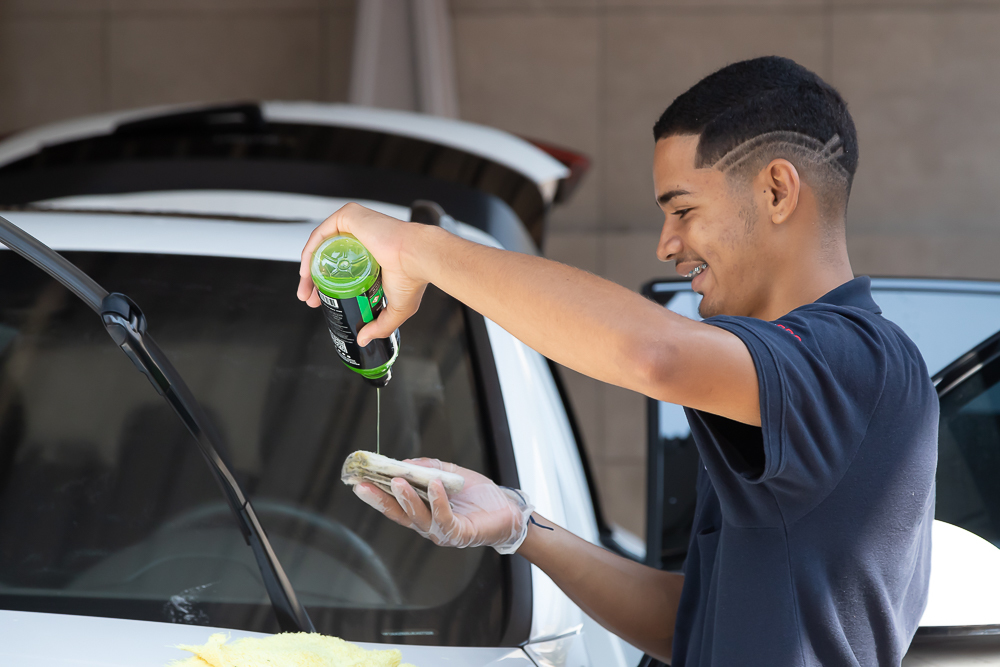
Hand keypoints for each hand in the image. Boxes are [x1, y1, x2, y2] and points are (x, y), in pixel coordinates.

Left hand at [297, 203, 428, 345]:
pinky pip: (322, 234)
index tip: (319, 302)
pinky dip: (311, 252)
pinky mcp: (350, 216)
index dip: (325, 286)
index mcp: (371, 255)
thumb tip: (363, 340)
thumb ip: (380, 325)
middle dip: (312, 281)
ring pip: (323, 247)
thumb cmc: (413, 277)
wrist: (417, 257)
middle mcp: (362, 239)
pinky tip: (306, 271)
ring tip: (305, 291)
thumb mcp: (396, 309)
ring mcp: (355, 226)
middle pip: (329, 258)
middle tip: (308, 299)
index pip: (341, 269)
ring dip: (308, 269)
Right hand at [352, 458, 533, 553]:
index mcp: (424, 512)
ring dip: (407, 498)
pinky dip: (438, 501)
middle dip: (380, 499)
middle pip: (399, 514)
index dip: (376, 493)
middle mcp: (429, 525)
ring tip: (398, 481)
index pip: (394, 504)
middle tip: (363, 485)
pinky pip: (444, 518)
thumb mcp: (452, 475)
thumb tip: (405, 463)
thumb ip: (429, 469)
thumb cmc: (481, 497)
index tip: (358, 480)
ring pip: (418, 517)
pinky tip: (434, 486)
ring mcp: (443, 532)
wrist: (510, 510)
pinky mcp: (460, 534)